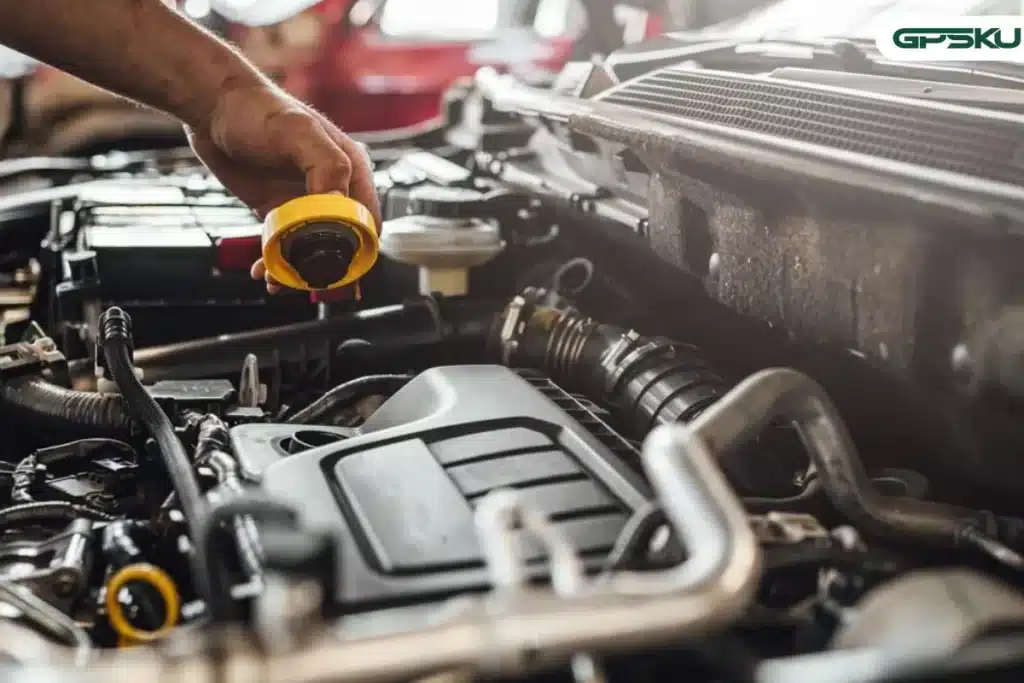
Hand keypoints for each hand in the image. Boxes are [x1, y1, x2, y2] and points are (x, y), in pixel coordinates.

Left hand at [185, 83, 380, 292]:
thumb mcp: (297, 132)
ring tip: (277, 279)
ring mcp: (305, 200)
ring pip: (313, 248)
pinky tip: (263, 269)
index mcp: (350, 168)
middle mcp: (333, 187)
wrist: (211, 108)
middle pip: (342, 241)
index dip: (358, 246)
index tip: (337, 264)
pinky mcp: (279, 209)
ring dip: (298, 270)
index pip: (368, 219)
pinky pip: (286, 244)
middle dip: (325, 266)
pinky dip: (277, 262)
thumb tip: (338, 204)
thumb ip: (327, 165)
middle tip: (303, 278)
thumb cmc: (256, 109)